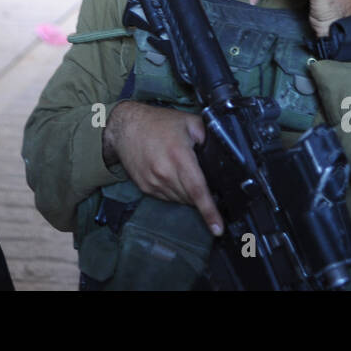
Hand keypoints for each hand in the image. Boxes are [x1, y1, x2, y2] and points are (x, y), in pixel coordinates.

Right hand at [101, 100, 223, 235]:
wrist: (126, 127)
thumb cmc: (157, 123)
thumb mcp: (189, 122)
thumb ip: (209, 137)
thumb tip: (225, 153)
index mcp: (179, 156)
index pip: (197, 190)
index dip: (209, 211)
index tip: (218, 228)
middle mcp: (164, 173)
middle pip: (190, 198)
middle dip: (201, 195)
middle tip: (202, 177)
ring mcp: (153, 182)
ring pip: (179, 200)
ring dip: (187, 193)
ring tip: (182, 171)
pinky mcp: (145, 188)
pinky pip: (167, 198)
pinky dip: (174, 191)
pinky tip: (171, 174)